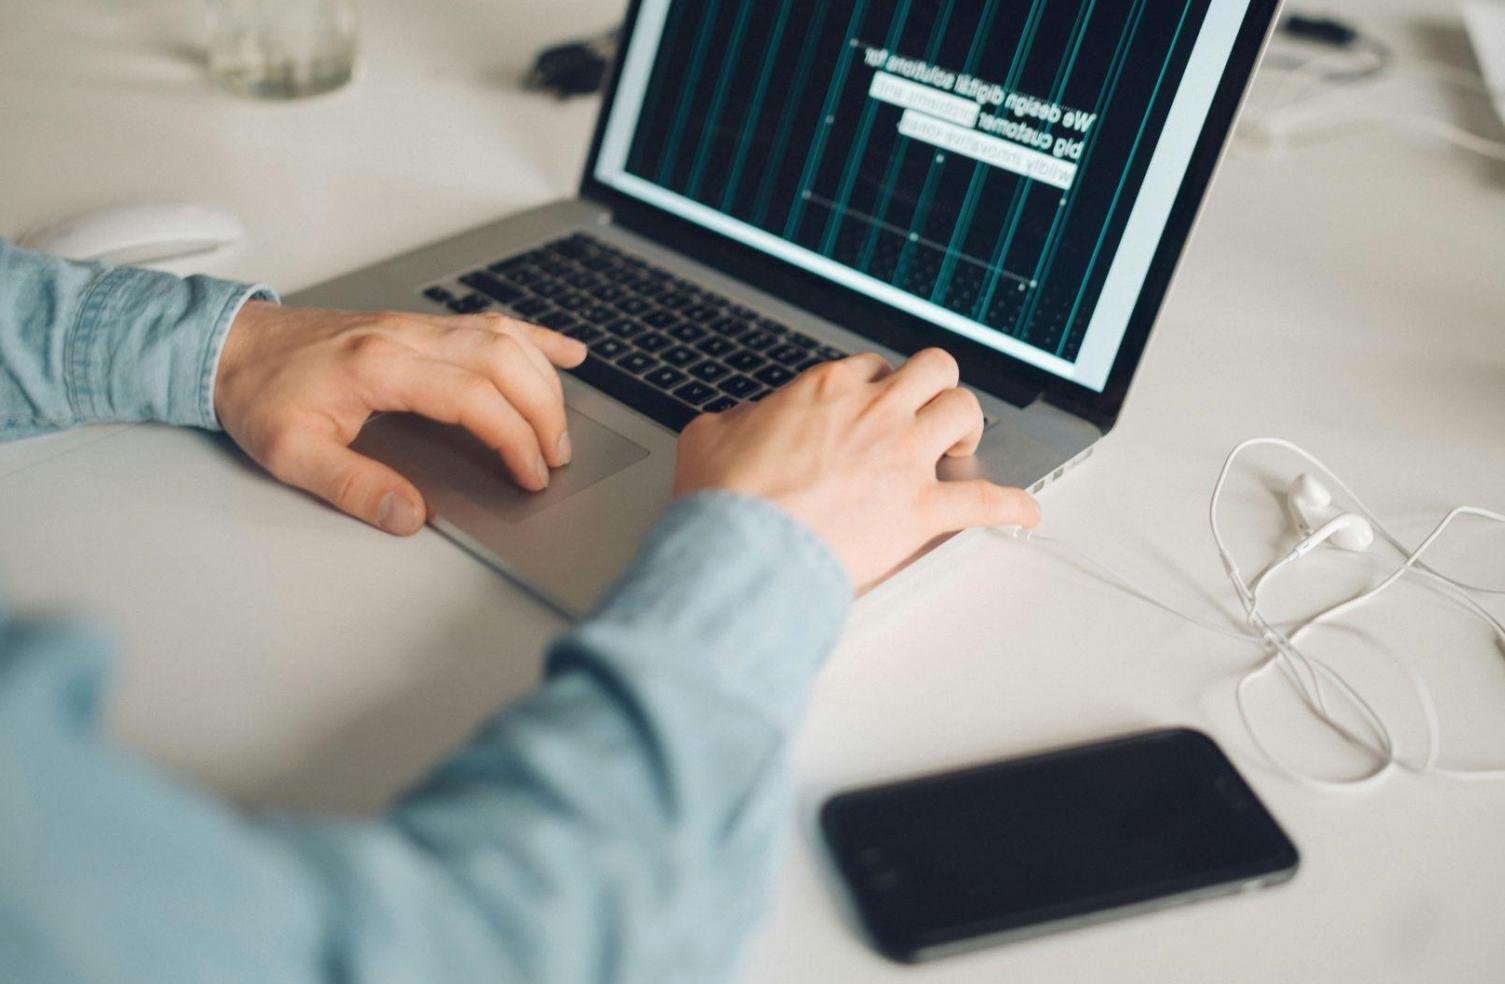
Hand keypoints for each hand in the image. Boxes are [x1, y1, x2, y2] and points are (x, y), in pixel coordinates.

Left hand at [214, 302, 586, 535]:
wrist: (233, 346)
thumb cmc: (260, 395)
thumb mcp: (290, 454)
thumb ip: (353, 486)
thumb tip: (410, 515)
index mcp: (379, 365)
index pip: (472, 396)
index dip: (513, 437)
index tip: (529, 475)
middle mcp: (407, 335)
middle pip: (503, 361)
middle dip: (543, 412)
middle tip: (556, 460)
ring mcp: (418, 324)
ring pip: (505, 338)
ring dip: (544, 380)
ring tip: (561, 428)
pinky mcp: (421, 325)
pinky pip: (492, 322)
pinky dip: (536, 338)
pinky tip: (567, 353)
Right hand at [673, 349, 1040, 588]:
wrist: (744, 549)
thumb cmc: (725, 498)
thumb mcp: (709, 435)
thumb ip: (737, 419)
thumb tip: (747, 421)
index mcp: (826, 390)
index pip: (873, 366)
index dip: (878, 385)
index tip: (874, 405)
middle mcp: (875, 412)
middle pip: (935, 371)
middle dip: (936, 388)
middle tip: (928, 413)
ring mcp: (903, 458)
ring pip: (966, 412)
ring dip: (969, 428)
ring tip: (962, 449)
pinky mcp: (921, 509)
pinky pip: (985, 500)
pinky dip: (1011, 505)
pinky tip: (1026, 510)